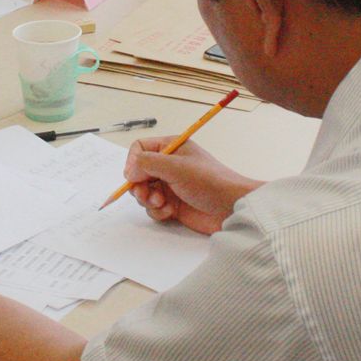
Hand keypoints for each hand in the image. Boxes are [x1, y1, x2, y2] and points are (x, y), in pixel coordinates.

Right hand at [123, 138, 260, 235]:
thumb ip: (147, 163)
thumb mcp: (176, 166)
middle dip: (139, 186)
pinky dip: (157, 211)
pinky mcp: (173, 204)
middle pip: (138, 173)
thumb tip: (129, 170)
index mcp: (171, 148)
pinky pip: (153, 208)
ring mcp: (170, 185)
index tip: (134, 176)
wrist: (231, 207)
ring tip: (162, 203)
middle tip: (146, 195)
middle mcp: (169, 165)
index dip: (133, 162)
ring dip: (148, 200)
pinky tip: (170, 212)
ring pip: (143, 192)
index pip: (140, 148)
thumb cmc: (209, 181)